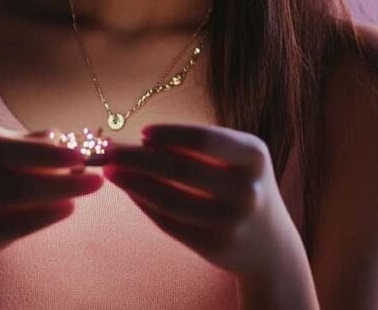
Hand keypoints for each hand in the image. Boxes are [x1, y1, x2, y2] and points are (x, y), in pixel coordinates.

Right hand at [0, 121, 103, 261]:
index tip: (80, 158)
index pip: (19, 148)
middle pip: (23, 179)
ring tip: (85, 190)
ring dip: (58, 195)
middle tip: (96, 180)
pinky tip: (68, 208)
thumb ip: (38, 145)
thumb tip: (68, 140)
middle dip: (64, 181)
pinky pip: (15, 226)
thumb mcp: (12, 152)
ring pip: (20, 200)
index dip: (51, 155)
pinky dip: (45, 216)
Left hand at [102, 123, 296, 275]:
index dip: (170, 134)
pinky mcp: (214, 245)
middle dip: (137, 157)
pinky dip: (144, 203)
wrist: (269, 243)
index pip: (205, 139)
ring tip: (110, 171)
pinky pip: (169, 221)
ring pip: (169, 198)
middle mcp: (247, 189)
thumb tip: (138, 139)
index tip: (142, 132)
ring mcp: (232, 221)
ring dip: (133, 182)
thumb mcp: (236, 159)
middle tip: (108, 150)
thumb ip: (196, 148)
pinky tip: (129, 191)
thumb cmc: (242, 186)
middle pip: (180, 169)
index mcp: (254, 156)